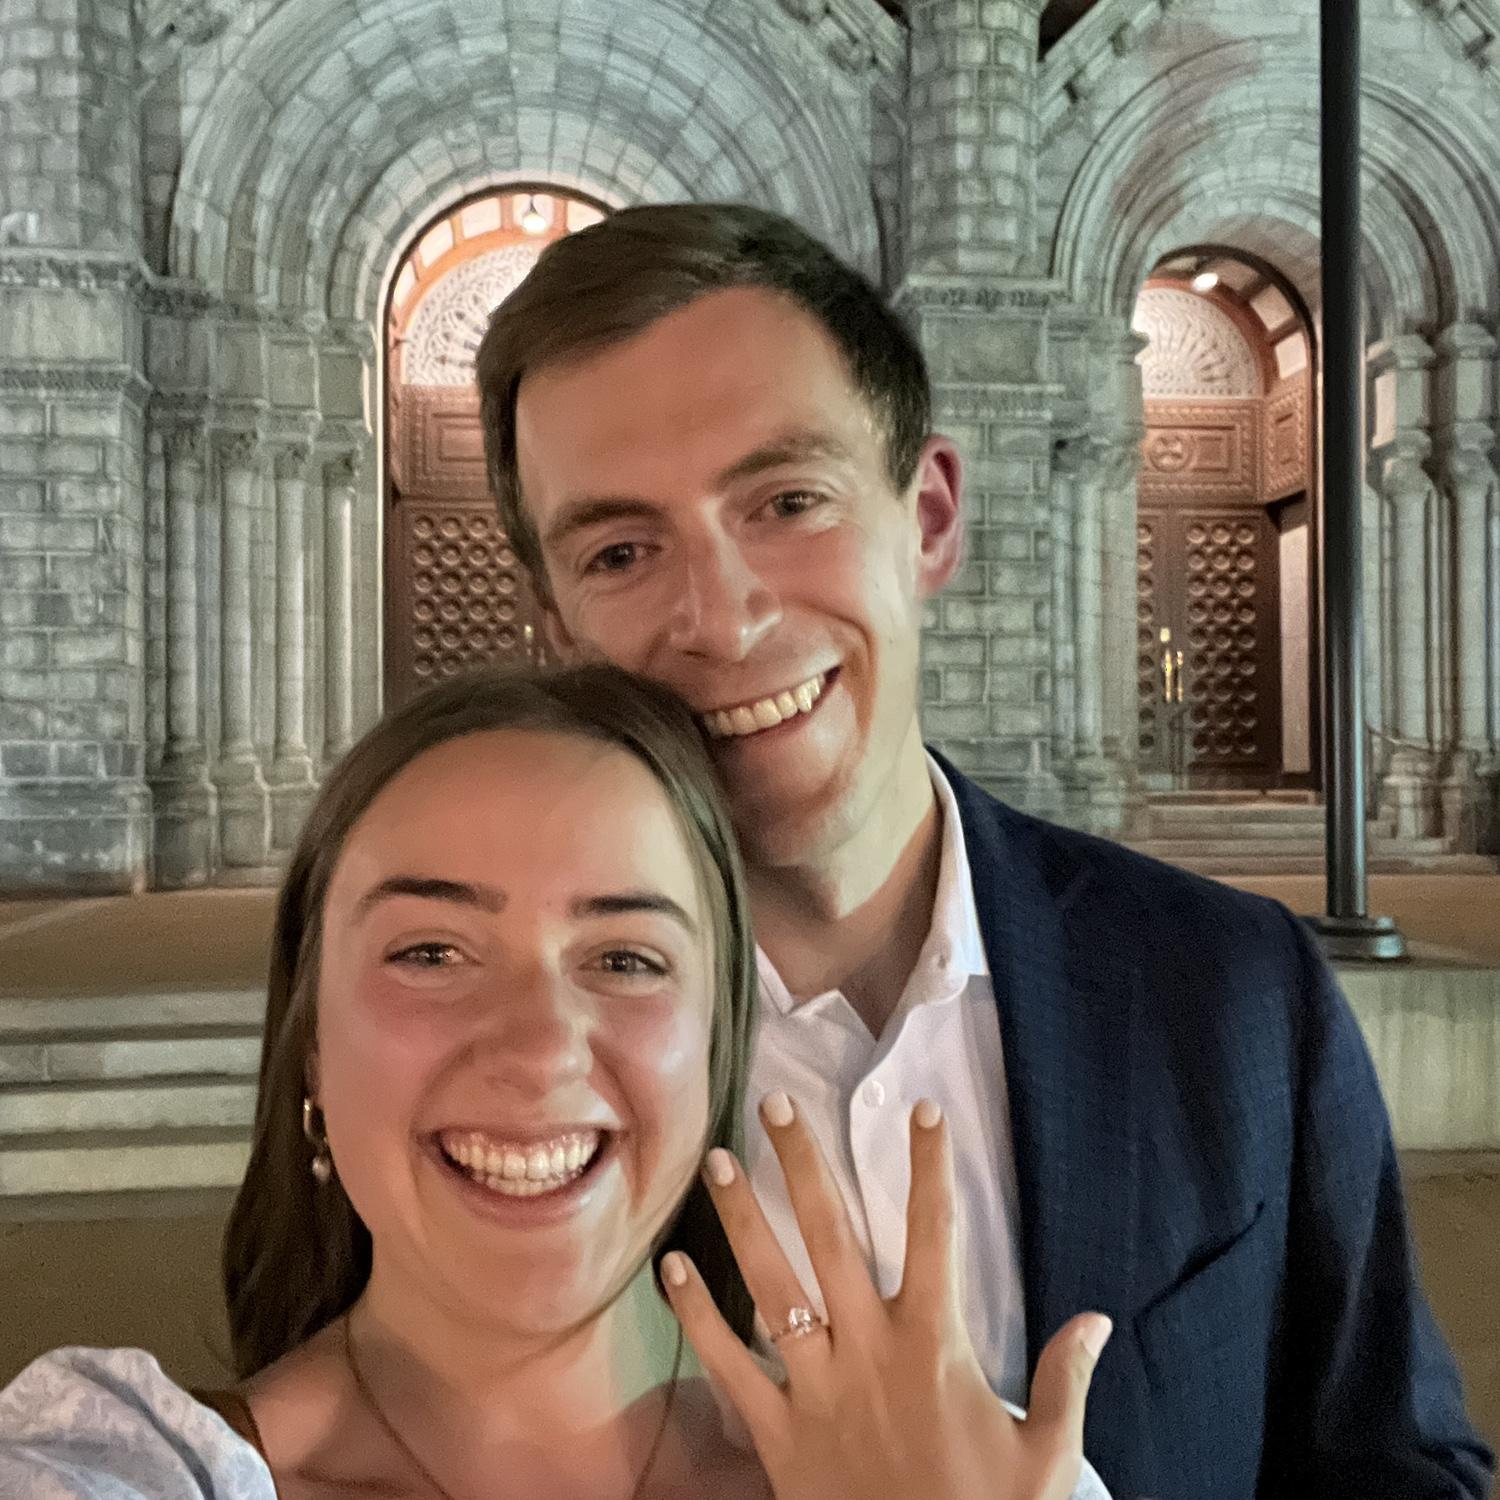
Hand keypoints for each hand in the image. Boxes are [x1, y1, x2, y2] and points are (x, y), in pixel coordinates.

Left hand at [661, 1093, 1111, 1499]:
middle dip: (802, 1164)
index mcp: (934, 1344)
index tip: (923, 1110)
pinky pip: (729, 1364)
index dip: (930, 1168)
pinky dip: (698, 1315)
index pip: (935, 1234)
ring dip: (743, 1218)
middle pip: (830, 1236)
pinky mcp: (777, 1432)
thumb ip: (1066, 1382)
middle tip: (775, 1104)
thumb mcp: (1047, 1457)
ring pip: (772, 1284)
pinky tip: (674, 1267)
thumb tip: (1096, 1320)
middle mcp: (868, 1350)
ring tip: (718, 1161)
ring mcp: (817, 1387)